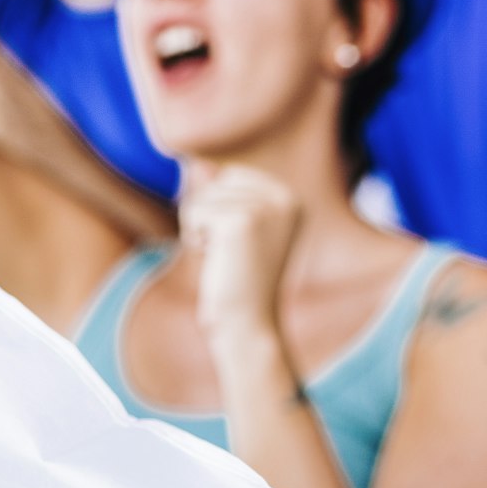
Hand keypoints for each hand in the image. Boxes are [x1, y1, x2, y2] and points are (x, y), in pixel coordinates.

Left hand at [180, 163, 301, 340]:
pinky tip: (217, 259)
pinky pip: (194, 211)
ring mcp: (266, 207)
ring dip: (201, 228)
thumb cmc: (240, 281)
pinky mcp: (243, 220)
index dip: (221, 208)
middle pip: (217, 181)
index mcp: (291, 199)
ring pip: (203, 196)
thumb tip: (199, 164)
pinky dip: (195, 236)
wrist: (249, 323)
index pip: (232, 175)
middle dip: (210, 215)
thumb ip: (224, 194)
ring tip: (225, 257)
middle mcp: (286, 198)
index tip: (238, 242)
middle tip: (229, 251)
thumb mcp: (237, 231)